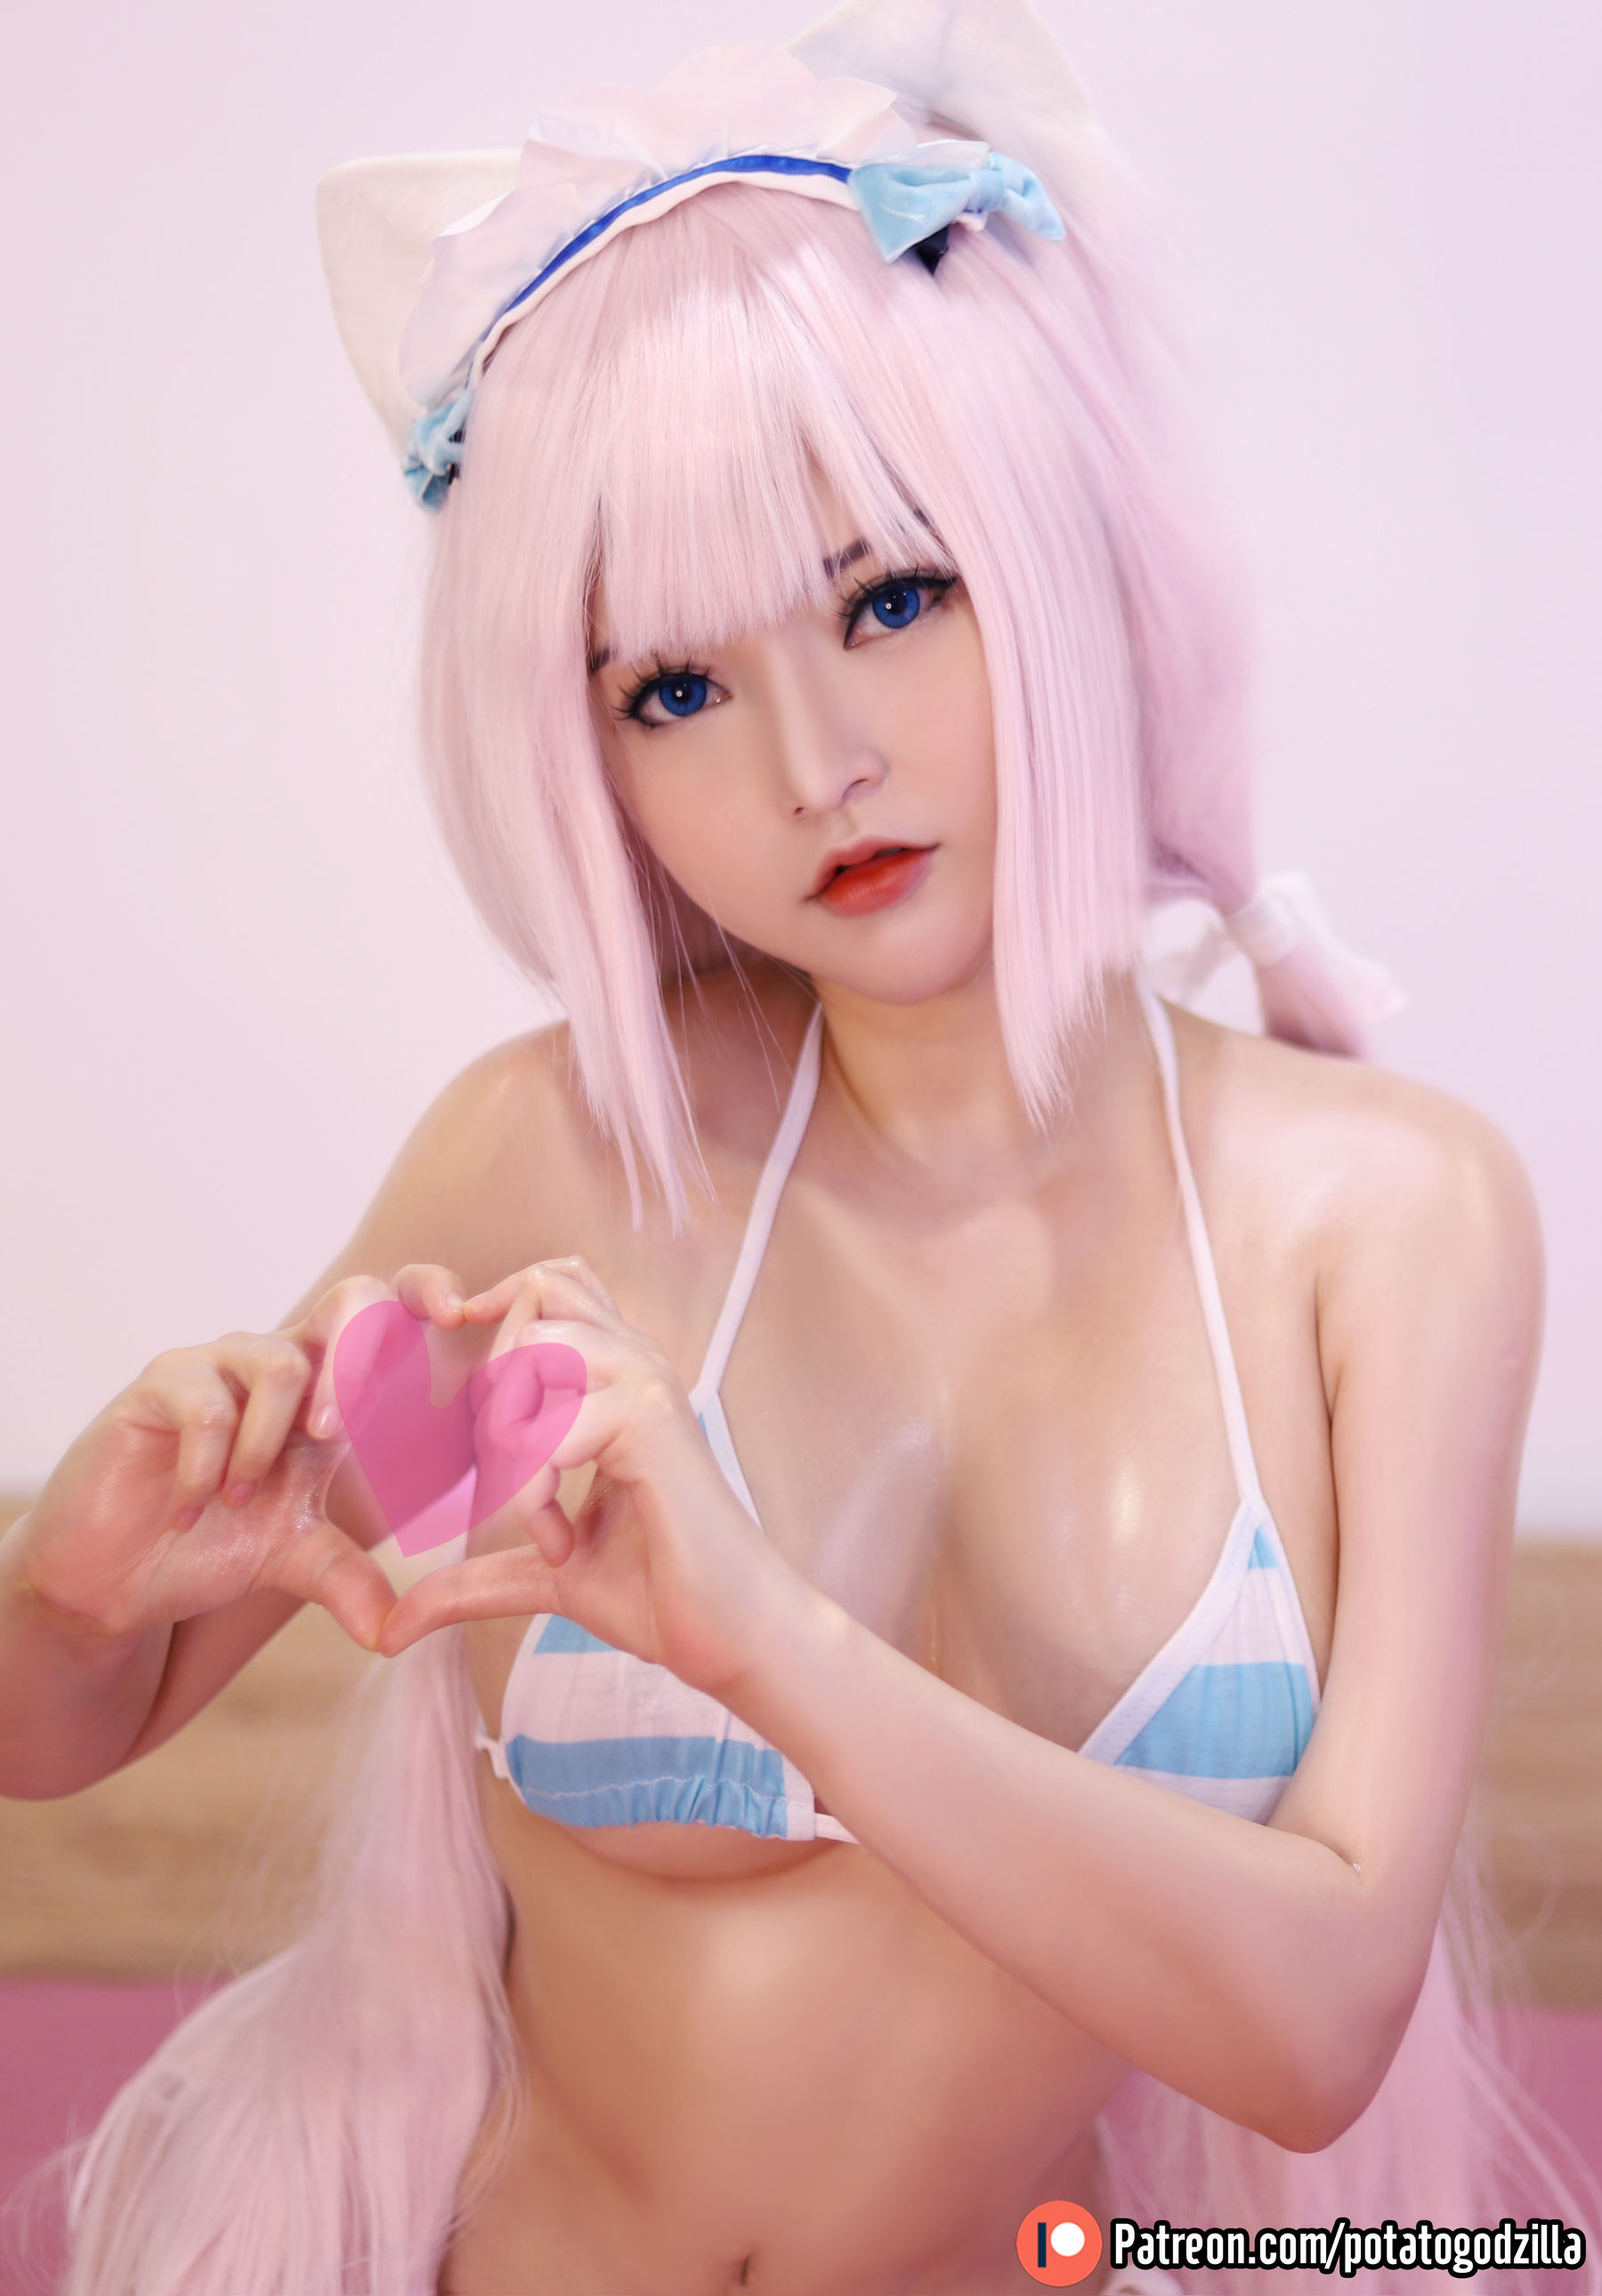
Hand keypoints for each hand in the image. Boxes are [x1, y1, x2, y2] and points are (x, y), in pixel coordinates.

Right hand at [9, 1265, 472, 1651]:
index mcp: (331, 1390)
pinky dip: (209, 1466)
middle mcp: (281, 1362)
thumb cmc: (210, 1548)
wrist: (111, 1578)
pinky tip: (187, 1510)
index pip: (391, 1315)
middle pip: (349, 1300)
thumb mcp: (296, 1563)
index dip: (429, 1295)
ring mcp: (218, 1366)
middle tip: (338, 1431)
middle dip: (362, 1356)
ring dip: (269, 1443)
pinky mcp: (158, 1386)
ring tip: (238, 1500)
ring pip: (279, 1360)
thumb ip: (352, 1579)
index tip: (461, 1317)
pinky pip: (206, 1406)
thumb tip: (399, 1631)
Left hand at [376, 1258, 801, 1701]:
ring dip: (508, 1437)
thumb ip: (475, 1578)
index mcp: (617, 1379)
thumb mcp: (546, 1574)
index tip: (472, 1404)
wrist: (734, 1635)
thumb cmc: (659, 1593)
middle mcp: (637, 1364)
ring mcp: (648, 1385)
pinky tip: (559, 1542)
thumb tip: (394, 1624)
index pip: (553, 1283)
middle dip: (490, 1394)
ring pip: (534, 1349)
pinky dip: (531, 1490)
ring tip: (530, 1509)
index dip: (499, 1309)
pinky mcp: (652, 1421)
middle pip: (533, 1300)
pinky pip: (549, 1425)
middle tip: (507, 1481)